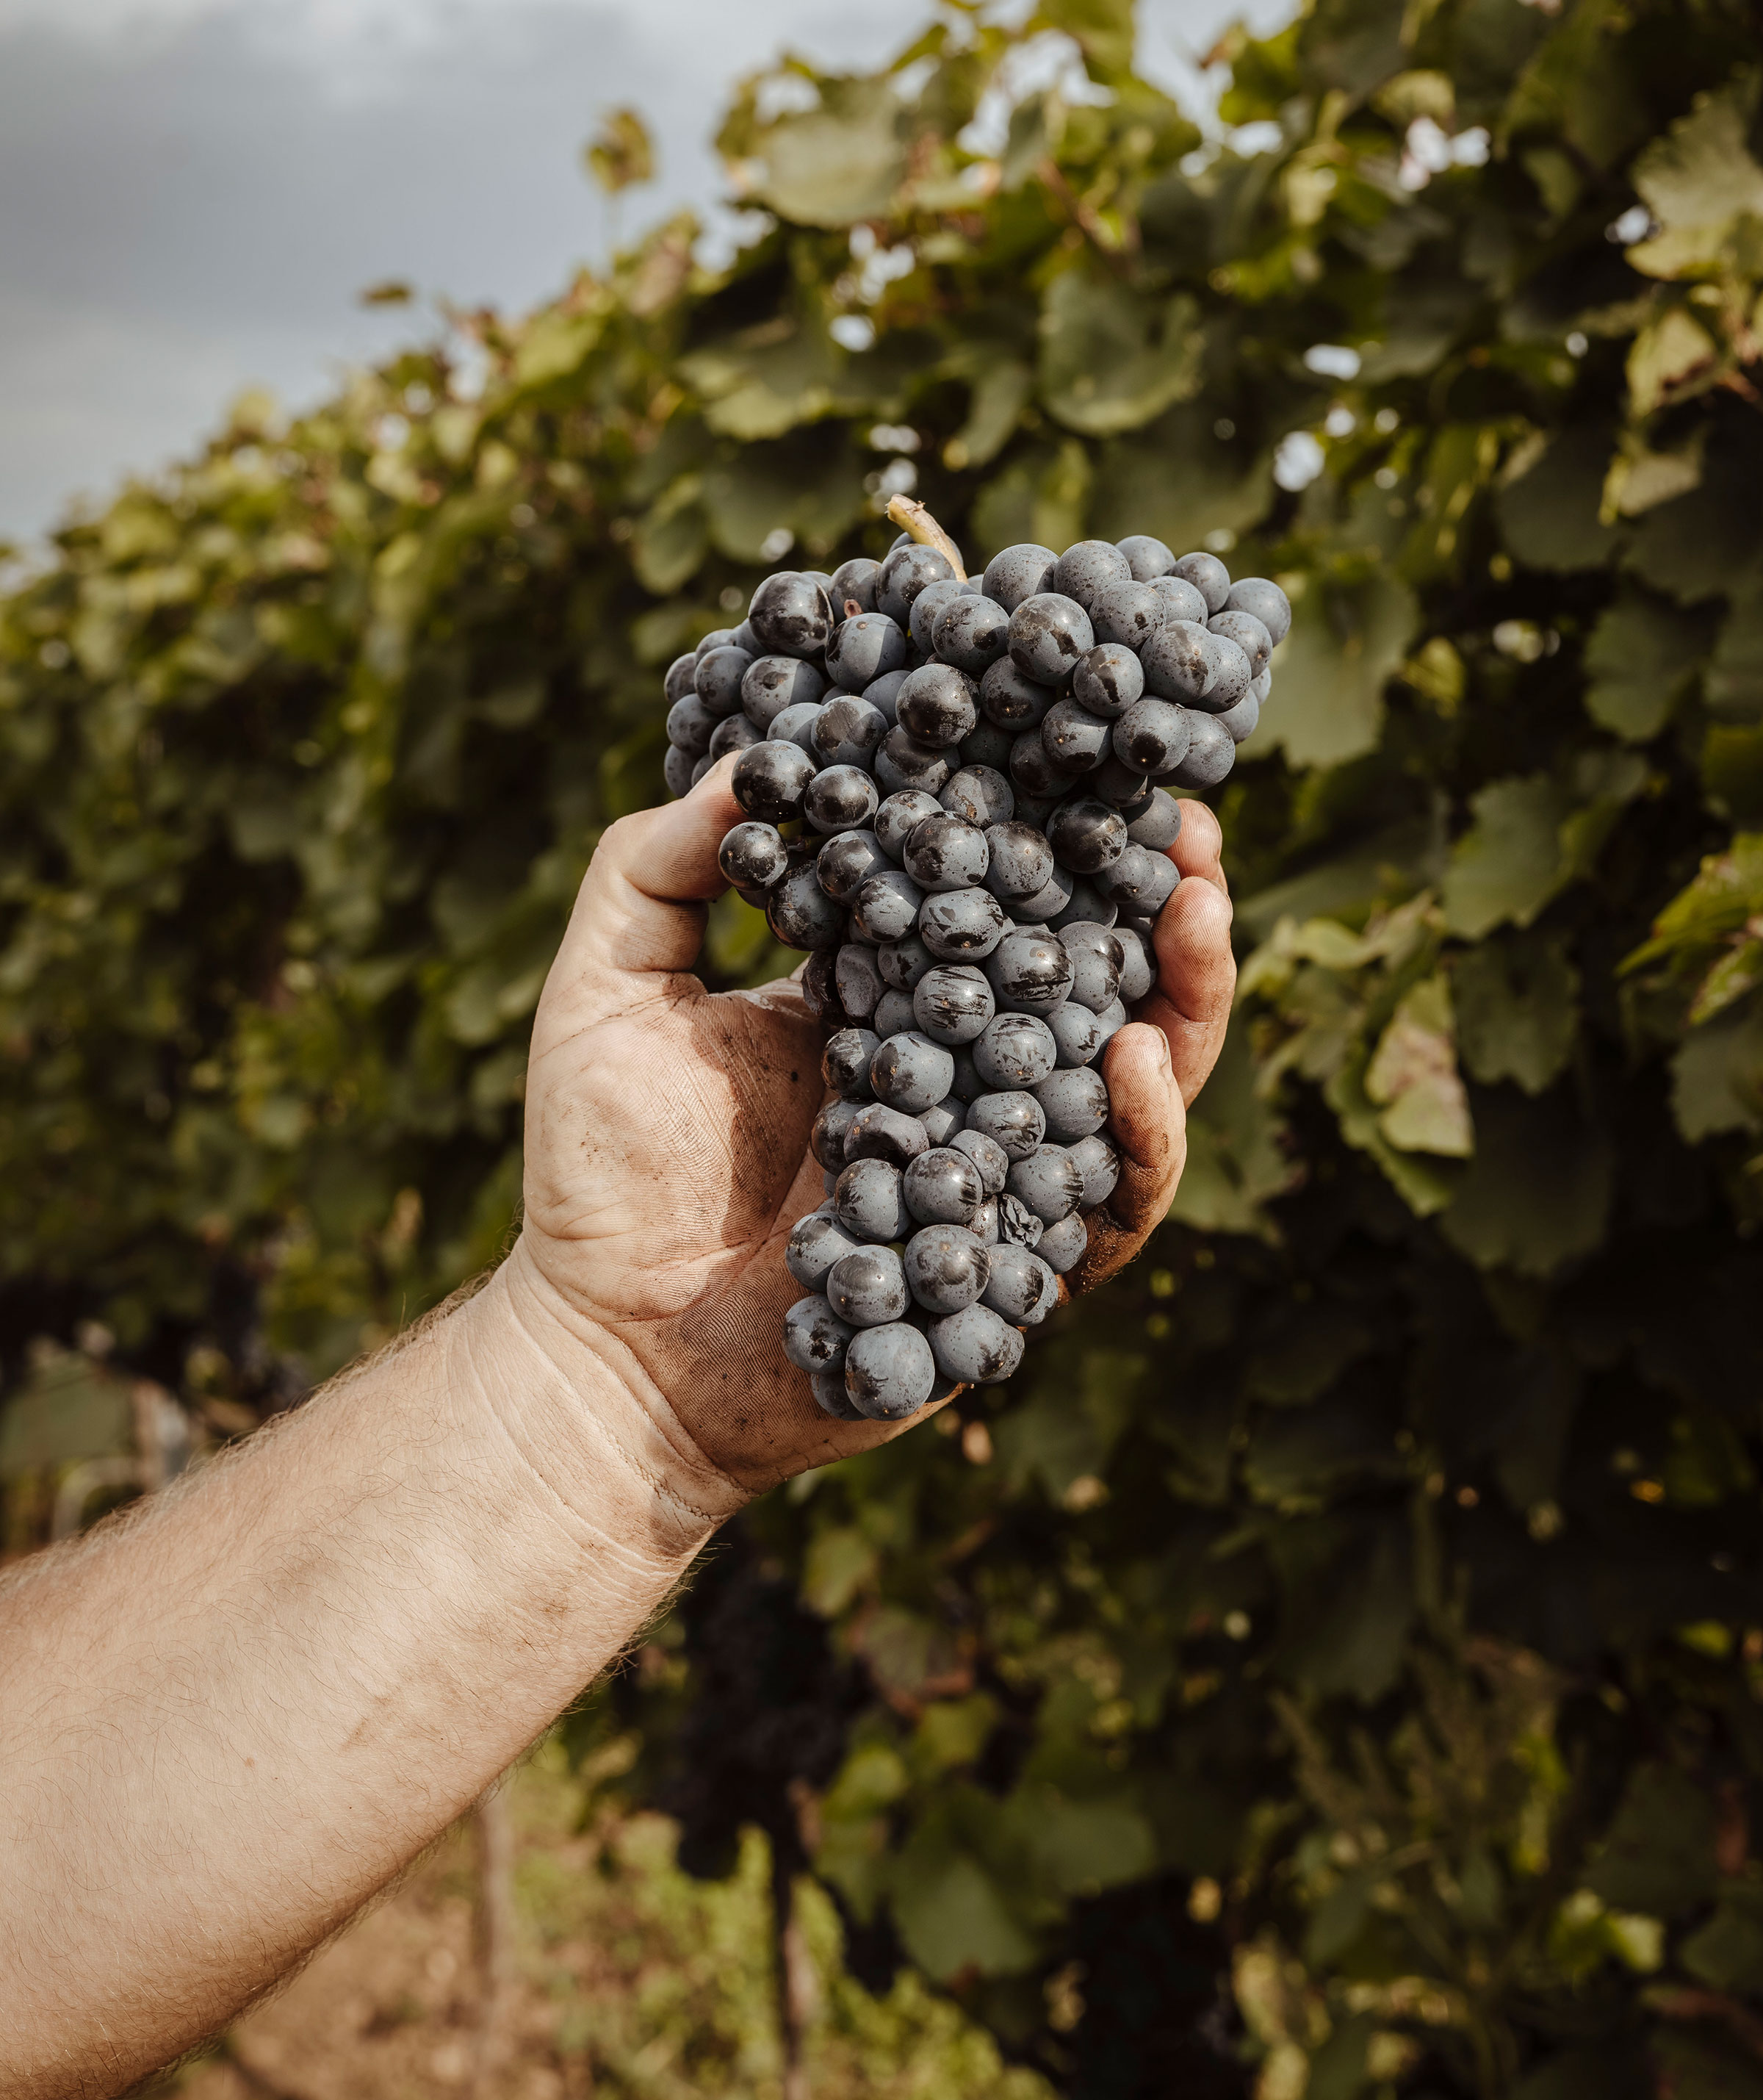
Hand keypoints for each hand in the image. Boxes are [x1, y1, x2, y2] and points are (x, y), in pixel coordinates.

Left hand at [506, 760, 1233, 1505]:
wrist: (602, 1345)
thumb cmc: (600, 1167)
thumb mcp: (605, 987)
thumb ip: (655, 866)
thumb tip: (748, 754)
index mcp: (890, 1005)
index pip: (1000, 908)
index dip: (1055, 840)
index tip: (1091, 757)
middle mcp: (964, 1084)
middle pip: (1101, 987)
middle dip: (1162, 907)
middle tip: (1193, 828)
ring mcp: (998, 1175)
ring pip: (1137, 1090)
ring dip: (1187, 1002)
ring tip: (1195, 913)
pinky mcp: (1010, 1269)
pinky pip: (1109, 1211)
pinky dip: (1142, 1140)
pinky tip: (1135, 1061)